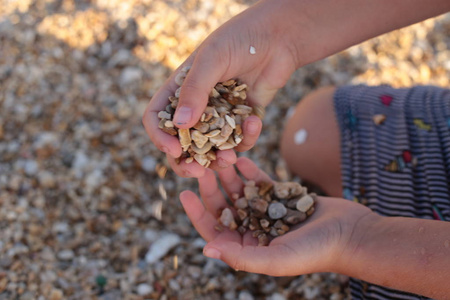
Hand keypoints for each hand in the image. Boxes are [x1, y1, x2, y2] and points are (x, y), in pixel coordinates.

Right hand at [142, 0, 301, 176]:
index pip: (158, 118)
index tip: (174, 150)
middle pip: (181, 140)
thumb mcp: (213, 60)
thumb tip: (181, 124)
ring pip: (211, 147)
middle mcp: (197, 104)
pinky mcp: (242, 120)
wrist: (279, 36)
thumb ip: (195, 90)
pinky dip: (246, 137)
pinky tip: (255, 122)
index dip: (160, 136)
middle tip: (199, 172)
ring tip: (230, 158)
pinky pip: (240, 139)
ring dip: (219, 157)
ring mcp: (220, 114)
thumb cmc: (240, 38)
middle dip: (188, 160)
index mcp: (180, 88)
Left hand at [180, 157, 377, 275]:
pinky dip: (250, 171)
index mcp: (247, 249)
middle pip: (225, 207)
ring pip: (240, 191)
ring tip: (220, 158)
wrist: (351, 234)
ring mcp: (266, 211)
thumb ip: (240, 256)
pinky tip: (241, 159)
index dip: (197, 214)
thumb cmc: (315, 253)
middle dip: (211, 188)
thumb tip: (206, 249)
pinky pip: (259, 181)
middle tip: (202, 167)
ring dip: (229, 176)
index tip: (184, 193)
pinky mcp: (280, 196)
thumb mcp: (275, 259)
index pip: (214, 231)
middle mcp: (253, 231)